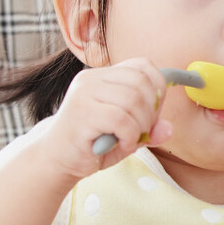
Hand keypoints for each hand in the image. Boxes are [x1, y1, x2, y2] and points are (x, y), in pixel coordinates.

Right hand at [44, 57, 172, 183]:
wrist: (54, 159)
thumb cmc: (93, 143)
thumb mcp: (128, 133)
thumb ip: (150, 128)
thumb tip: (169, 129)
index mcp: (104, 75)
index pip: (144, 65)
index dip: (158, 89)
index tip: (152, 112)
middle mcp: (92, 79)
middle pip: (142, 82)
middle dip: (152, 110)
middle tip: (142, 130)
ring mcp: (84, 93)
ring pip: (133, 100)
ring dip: (141, 125)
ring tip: (131, 139)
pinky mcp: (81, 112)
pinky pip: (121, 118)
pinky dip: (130, 135)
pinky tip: (122, 144)